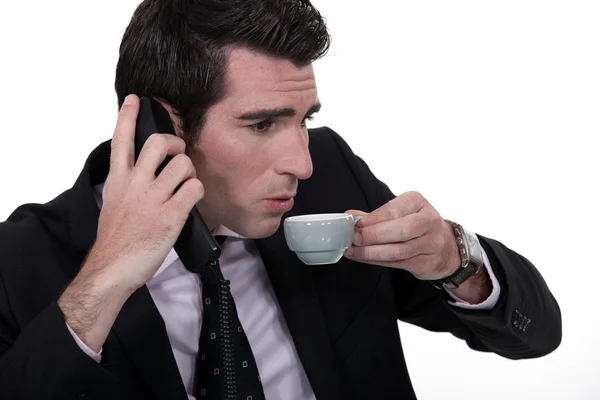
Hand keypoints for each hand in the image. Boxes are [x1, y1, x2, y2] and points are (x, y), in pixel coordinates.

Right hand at [84, 94, 204, 290]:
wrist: (112, 269)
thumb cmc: (115, 240)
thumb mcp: (113, 204)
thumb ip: (128, 186)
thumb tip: (144, 175)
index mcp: (119, 180)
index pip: (121, 140)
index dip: (128, 116)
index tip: (135, 100)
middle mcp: (135, 184)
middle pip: (158, 143)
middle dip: (175, 143)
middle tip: (179, 155)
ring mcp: (153, 198)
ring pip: (182, 164)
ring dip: (190, 172)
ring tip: (186, 186)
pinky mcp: (171, 215)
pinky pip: (194, 189)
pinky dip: (197, 192)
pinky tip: (191, 202)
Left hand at [344, 191, 460, 280]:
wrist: (447, 247)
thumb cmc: (417, 225)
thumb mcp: (400, 212)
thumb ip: (375, 215)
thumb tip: (350, 217)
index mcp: (418, 202)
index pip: (394, 210)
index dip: (373, 220)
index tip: (355, 225)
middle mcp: (428, 221)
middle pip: (401, 230)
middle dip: (373, 236)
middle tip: (354, 239)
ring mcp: (431, 243)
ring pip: (399, 250)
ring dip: (372, 253)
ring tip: (354, 251)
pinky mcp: (427, 262)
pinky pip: (398, 263)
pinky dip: (377, 261)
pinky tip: (363, 259)